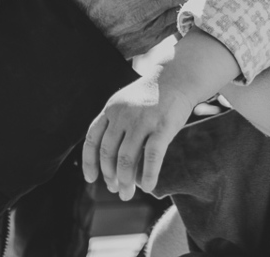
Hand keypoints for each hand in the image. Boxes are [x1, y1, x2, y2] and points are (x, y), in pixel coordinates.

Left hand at [82, 71, 196, 197]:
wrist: (179, 76)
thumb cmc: (153, 95)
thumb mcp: (126, 103)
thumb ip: (114, 125)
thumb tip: (109, 162)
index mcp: (111, 109)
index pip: (92, 139)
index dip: (90, 162)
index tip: (92, 179)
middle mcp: (123, 115)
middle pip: (109, 154)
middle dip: (110, 177)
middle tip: (116, 190)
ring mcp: (142, 120)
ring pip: (127, 160)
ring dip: (126, 182)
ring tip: (128, 194)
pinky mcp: (163, 127)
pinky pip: (152, 158)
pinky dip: (148, 176)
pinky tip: (148, 187)